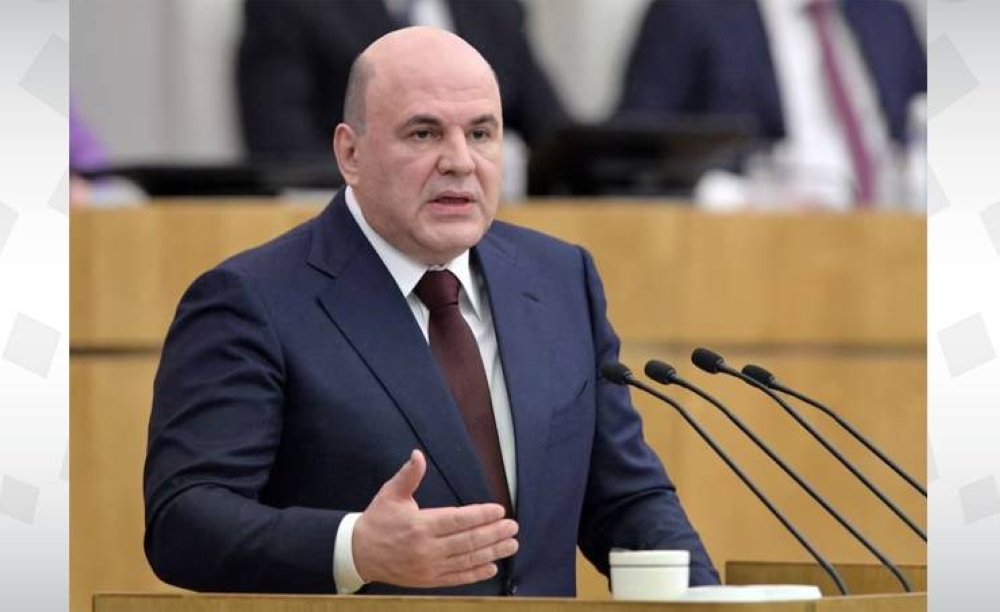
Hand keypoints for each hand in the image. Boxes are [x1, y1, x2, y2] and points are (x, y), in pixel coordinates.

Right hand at [352, 449, 518, 587]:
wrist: (359, 553)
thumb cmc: (378, 520)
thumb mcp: (390, 494)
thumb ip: (408, 475)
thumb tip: (418, 454)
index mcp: (420, 525)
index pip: (457, 520)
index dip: (480, 516)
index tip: (499, 511)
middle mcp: (427, 548)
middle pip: (467, 541)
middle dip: (493, 533)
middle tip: (513, 527)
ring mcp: (429, 567)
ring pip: (466, 560)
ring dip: (492, 552)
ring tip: (511, 545)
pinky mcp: (429, 580)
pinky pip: (457, 578)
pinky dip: (476, 574)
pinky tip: (492, 567)